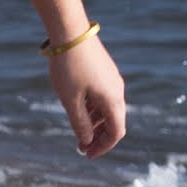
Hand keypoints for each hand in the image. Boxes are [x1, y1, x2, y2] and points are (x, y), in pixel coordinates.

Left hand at [49, 34, 125, 158]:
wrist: (70, 31)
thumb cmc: (68, 67)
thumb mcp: (70, 100)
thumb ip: (80, 124)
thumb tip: (86, 141)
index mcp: (113, 100)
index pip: (116, 133)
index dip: (103, 147)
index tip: (87, 155)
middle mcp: (117, 90)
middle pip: (114, 122)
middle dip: (98, 137)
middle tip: (81, 147)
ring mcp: (112, 79)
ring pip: (108, 109)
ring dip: (95, 123)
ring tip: (78, 130)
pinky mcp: (104, 71)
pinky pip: (103, 96)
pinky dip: (94, 108)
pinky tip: (78, 110)